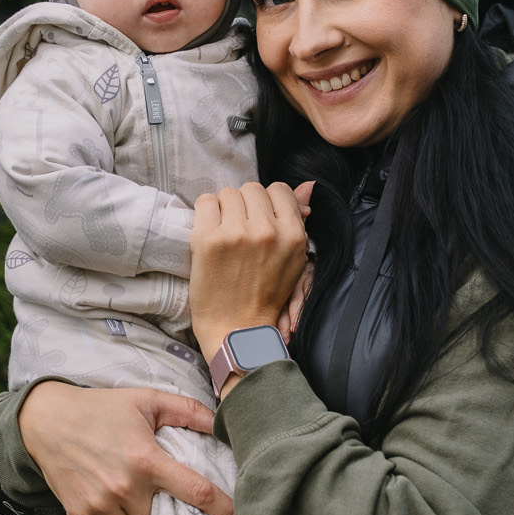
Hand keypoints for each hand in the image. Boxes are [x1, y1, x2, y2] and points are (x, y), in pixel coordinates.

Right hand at [17, 383, 233, 514]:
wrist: (45, 421)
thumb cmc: (101, 408)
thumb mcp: (146, 400)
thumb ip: (188, 411)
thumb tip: (224, 420)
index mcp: (147, 461)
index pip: (197, 493)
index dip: (225, 512)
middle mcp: (125, 489)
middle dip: (171, 513)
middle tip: (164, 494)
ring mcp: (101, 505)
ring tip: (134, 489)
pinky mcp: (82, 514)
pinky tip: (111, 491)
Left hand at [189, 180, 310, 368]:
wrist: (236, 329)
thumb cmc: (264, 296)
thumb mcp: (292, 258)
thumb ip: (297, 219)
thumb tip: (307, 185)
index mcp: (292, 234)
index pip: (279, 190)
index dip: (266, 202)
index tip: (258, 219)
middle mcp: (267, 230)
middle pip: (252, 189)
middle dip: (245, 206)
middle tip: (240, 230)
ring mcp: (237, 233)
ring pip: (228, 194)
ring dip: (224, 210)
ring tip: (224, 234)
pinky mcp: (209, 239)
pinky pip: (205, 201)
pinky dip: (205, 213)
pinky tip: (209, 234)